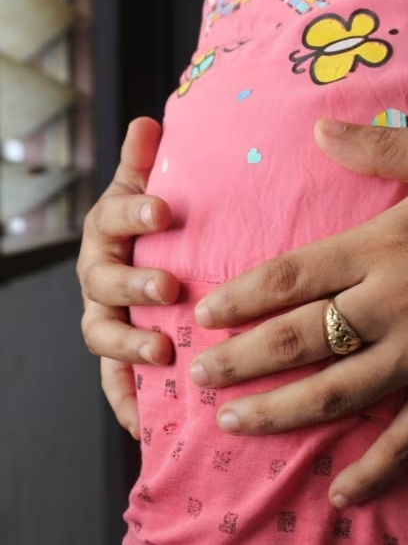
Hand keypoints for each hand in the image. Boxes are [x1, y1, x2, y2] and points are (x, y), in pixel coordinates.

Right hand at [78, 118, 181, 438]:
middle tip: (168, 286)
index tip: (163, 209)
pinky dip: (127, 404)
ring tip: (162, 353)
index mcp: (110, 231)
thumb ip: (147, 165)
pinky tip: (146, 424)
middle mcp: (100, 276)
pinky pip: (115, 384)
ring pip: (104, 334)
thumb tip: (148, 121)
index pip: (114, 217)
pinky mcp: (118, 358)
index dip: (134, 212)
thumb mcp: (152, 190)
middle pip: (105, 281)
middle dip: (134, 283)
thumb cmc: (159, 227)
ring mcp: (107, 318)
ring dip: (129, 344)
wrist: (149, 265)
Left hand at [189, 120, 407, 507]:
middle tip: (197, 374)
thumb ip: (381, 145)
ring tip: (235, 422)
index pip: (293, 275)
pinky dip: (375, 468)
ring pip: (337, 391)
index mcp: (387, 243)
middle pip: (299, 338)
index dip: (241, 296)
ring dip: (280, 410)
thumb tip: (318, 127)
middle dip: (239, 359)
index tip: (206, 311)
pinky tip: (341, 491)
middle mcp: (396, 303)